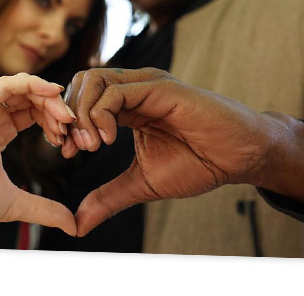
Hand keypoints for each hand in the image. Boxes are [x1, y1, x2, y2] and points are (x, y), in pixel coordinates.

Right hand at [0, 73, 75, 239]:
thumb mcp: (12, 203)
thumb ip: (43, 209)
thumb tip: (73, 226)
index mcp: (1, 132)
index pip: (38, 115)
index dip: (58, 124)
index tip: (71, 143)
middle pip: (34, 99)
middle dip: (58, 110)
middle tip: (73, 128)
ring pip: (23, 88)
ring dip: (49, 96)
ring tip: (65, 116)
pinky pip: (4, 85)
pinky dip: (29, 83)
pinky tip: (50, 91)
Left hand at [61, 67, 303, 236]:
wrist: (238, 157)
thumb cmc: (197, 163)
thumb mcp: (141, 183)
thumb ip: (108, 197)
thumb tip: (78, 224)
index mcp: (127, 107)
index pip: (81, 101)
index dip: (67, 125)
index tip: (65, 153)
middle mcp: (133, 89)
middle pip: (81, 83)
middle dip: (68, 114)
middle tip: (72, 147)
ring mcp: (145, 84)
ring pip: (92, 80)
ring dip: (81, 113)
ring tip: (90, 145)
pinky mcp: (159, 86)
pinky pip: (115, 91)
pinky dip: (101, 115)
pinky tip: (108, 141)